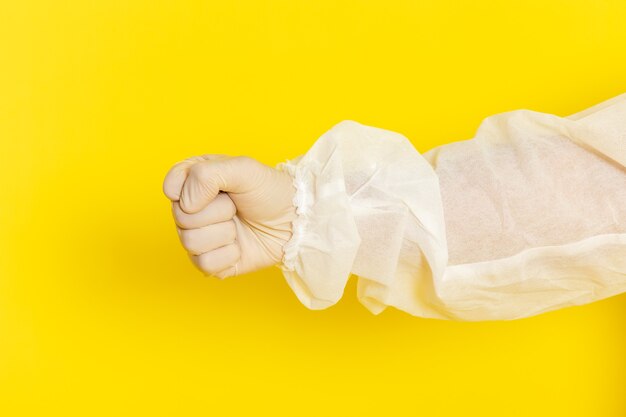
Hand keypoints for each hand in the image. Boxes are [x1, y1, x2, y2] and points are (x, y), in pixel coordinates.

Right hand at [163, 154, 296, 278]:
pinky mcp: (211, 262)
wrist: (295, 224)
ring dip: (224, 234)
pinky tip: (239, 247)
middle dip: (217, 212)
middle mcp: (193, 210)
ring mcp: (200, 237)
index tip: (220, 188)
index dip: (193, 190)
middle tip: (236, 206)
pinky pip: (204, 264)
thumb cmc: (271, 192)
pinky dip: (228, 255)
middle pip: (181, 217)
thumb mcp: (244, 169)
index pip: (171, 187)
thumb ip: (207, 175)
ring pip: (190, 242)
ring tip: (239, 225)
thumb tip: (185, 203)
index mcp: (195, 181)